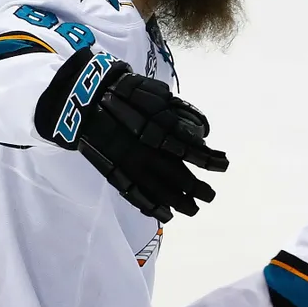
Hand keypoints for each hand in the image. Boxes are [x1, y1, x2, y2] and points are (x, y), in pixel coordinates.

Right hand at [36, 48, 227, 222]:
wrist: (85, 97)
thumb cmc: (125, 91)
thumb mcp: (156, 94)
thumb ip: (179, 113)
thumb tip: (201, 134)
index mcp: (157, 127)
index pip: (188, 148)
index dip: (207, 159)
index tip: (223, 164)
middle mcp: (145, 149)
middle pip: (177, 174)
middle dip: (197, 187)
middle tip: (210, 195)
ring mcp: (129, 163)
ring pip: (159, 189)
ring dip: (179, 202)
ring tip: (193, 209)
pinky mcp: (114, 171)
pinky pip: (135, 194)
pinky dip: (151, 206)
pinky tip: (165, 215)